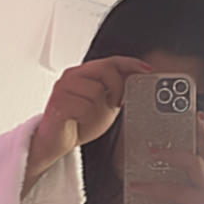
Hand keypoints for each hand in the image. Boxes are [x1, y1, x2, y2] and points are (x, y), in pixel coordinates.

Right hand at [29, 56, 151, 173]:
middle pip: (105, 69)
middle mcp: (72, 76)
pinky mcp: (58, 103)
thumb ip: (118, 92)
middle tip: (115, 104)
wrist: (57, 142)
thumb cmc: (79, 123)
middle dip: (118, 88)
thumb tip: (136, 82)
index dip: (130, 64)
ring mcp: (63, 88)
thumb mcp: (106, 105)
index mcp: (84, 73)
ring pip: (96, 90)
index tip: (146, 70)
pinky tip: (80, 121)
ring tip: (89, 117)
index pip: (111, 61)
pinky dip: (87, 118)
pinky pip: (84, 106)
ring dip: (98, 108)